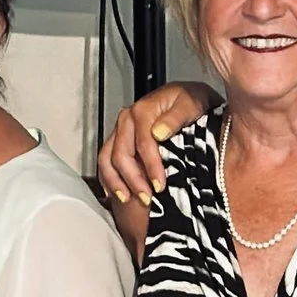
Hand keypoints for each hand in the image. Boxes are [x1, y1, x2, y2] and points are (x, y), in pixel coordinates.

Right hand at [97, 82, 217, 205]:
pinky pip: (105, 160)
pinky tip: (115, 193)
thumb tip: (159, 132)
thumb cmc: (191, 102)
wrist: (189, 98)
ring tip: (129, 198)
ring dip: (116, 182)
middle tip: (147, 197)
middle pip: (121, 154)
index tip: (159, 185)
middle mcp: (127, 119)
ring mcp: (121, 129)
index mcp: (143, 110)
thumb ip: (176, 117)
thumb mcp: (191, 104)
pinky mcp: (119, 138)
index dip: (151, 167)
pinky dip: (108, 178)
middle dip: (133, 179)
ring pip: (107, 158)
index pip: (143, 144)